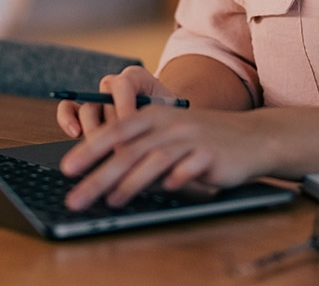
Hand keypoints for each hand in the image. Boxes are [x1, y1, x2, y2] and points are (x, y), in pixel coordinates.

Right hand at [55, 65, 175, 138]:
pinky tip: (74, 133)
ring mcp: (98, 98)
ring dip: (92, 130)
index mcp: (136, 77)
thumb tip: (152, 134)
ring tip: (99, 148)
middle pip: (103, 101)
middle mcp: (114, 84)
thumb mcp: (171, 113)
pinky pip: (69, 109)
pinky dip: (66, 119)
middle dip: (110, 128)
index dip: (125, 108)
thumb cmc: (170, 116)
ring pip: (87, 109)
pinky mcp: (85, 111)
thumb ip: (162, 117)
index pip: (124, 85)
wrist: (165, 120)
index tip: (131, 131)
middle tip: (118, 149)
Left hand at [57, 104, 274, 210]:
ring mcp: (190, 138)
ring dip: (131, 182)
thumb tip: (104, 177)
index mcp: (154, 116)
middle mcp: (169, 124)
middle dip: (99, 175)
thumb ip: (139, 151)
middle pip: (128, 150)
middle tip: (77, 196)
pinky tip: (166, 189)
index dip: (89, 149)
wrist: (251, 138)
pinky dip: (177, 177)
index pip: (115, 131)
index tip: (67, 170)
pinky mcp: (211, 154)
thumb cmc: (202, 140)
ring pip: (154, 159)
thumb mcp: (168, 137)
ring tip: (111, 201)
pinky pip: (190, 166)